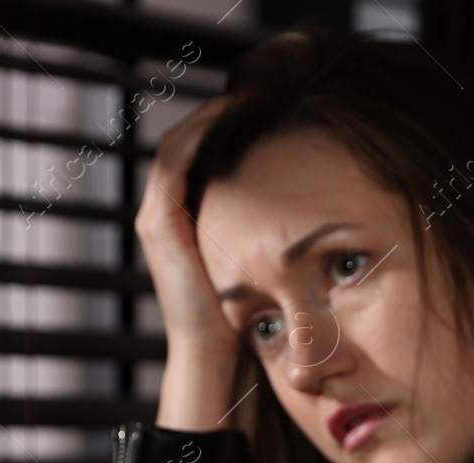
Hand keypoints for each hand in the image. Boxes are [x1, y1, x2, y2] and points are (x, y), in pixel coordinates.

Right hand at [137, 94, 243, 430]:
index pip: (205, 160)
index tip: (272, 111)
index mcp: (191, 223)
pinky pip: (176, 161)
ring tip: (249, 95)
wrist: (217, 359)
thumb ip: (272, 236)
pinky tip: (234, 115)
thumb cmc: (248, 320)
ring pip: (180, 145)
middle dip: (223, 117)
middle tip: (261, 92)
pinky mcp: (159, 224)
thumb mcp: (264, 265)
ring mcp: (158, 218)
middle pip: (191, 146)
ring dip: (213, 117)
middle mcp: (167, 216)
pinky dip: (201, 133)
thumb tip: (316, 211)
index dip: (233, 131)